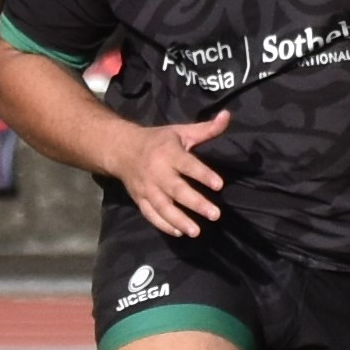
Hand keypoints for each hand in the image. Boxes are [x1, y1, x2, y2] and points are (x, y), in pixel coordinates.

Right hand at [110, 110, 229, 239]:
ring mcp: (147, 188)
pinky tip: (179, 233)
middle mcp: (157, 172)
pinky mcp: (140, 199)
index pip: (187, 165)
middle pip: (176, 190)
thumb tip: (227, 116)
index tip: (219, 185)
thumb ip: (206, 129)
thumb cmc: (158, 141)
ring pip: (163, 207)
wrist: (121, 149)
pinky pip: (151, 215)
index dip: (203, 174)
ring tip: (197, 232)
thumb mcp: (180, 131)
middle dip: (195, 203)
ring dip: (179, 220)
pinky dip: (164, 225)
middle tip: (215, 214)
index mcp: (168, 153)